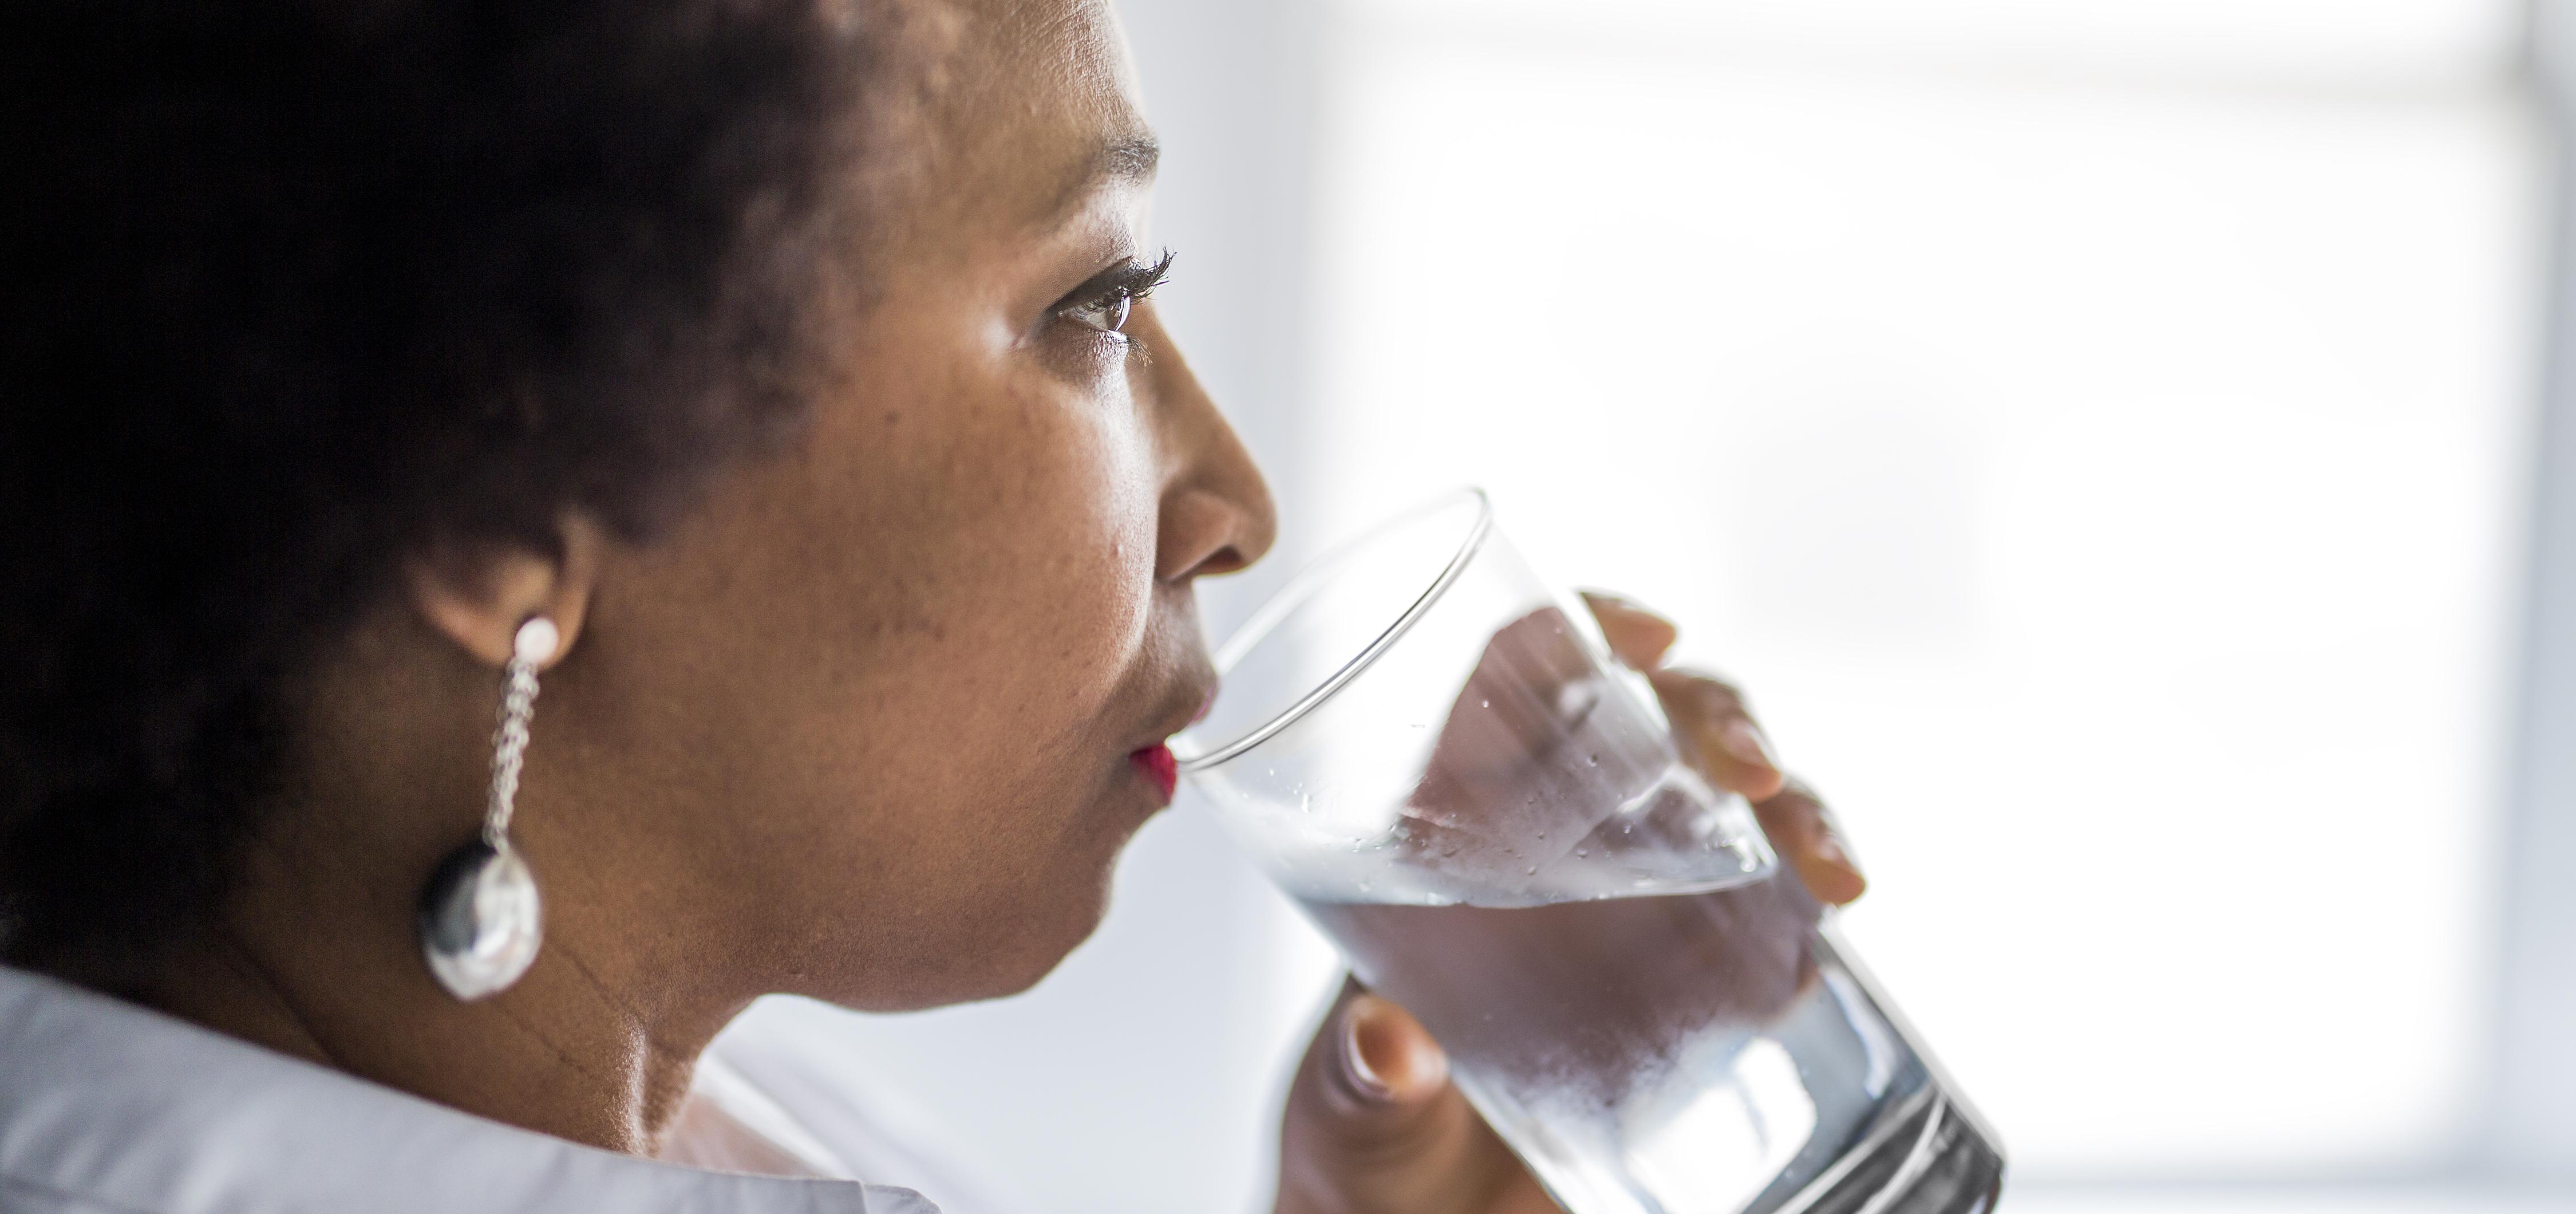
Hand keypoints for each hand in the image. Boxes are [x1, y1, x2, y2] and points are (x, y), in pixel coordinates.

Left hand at [1271, 592, 1864, 1213]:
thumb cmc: (1363, 1162)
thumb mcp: (1350, 1127)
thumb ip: (1362, 1091)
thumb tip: (1385, 1049)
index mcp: (1439, 833)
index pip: (1506, 678)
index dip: (1576, 628)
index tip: (1642, 635)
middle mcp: (1546, 845)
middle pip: (1643, 718)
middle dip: (1715, 716)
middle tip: (1753, 772)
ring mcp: (1634, 905)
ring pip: (1727, 802)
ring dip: (1792, 808)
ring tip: (1827, 869)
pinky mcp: (1695, 979)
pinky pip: (1769, 907)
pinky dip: (1810, 896)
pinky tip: (1829, 920)